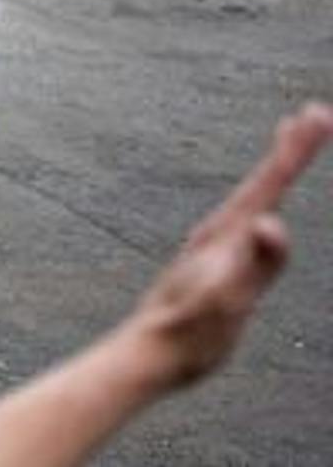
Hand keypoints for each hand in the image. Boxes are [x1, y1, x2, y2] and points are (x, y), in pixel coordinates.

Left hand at [129, 102, 331, 389]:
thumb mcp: (229, 299)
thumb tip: (273, 223)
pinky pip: (243, 220)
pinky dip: (259, 200)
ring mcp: (214, 246)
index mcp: (227, 234)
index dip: (295, 149)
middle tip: (315, 113)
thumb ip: (253, 264)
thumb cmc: (190, 332)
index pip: (269, 183)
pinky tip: (258, 209)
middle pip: (260, 182)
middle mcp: (218, 233)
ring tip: (290, 145)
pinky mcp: (212, 263)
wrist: (150, 353)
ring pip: (251, 197)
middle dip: (290, 148)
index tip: (317, 113)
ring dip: (275, 169)